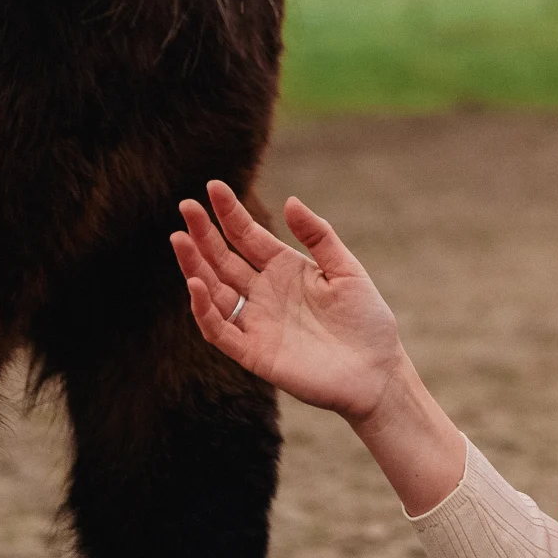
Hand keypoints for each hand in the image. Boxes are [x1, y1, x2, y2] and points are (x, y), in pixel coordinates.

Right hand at [171, 181, 403, 420]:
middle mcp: (264, 292)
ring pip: (214, 291)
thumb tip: (290, 201)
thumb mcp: (346, 268)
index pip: (248, 236)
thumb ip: (318, 236)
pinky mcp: (254, 353)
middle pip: (224, 260)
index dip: (230, 213)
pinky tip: (196, 284)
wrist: (377, 370)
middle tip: (186, 207)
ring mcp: (257, 322)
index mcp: (284, 268)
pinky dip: (204, 309)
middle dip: (203, 234)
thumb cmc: (366, 319)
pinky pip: (220, 331)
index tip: (213, 187)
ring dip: (195, 267)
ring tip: (180, 239)